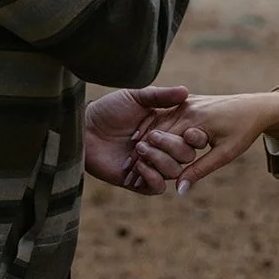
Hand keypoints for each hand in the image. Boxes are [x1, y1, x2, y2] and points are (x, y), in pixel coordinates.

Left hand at [85, 87, 208, 194]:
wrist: (85, 128)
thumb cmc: (109, 109)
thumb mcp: (136, 97)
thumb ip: (160, 96)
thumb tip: (185, 91)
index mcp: (167, 128)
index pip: (191, 136)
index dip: (193, 135)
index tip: (188, 130)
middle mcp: (163, 148)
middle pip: (186, 156)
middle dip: (172, 146)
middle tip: (152, 137)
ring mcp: (151, 165)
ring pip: (174, 172)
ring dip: (160, 160)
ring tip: (139, 148)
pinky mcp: (138, 181)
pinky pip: (157, 188)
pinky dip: (152, 177)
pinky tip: (137, 165)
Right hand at [131, 90, 278, 193]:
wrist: (256, 106)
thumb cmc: (243, 131)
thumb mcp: (225, 153)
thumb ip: (200, 170)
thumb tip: (179, 190)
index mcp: (194, 121)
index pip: (161, 141)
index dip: (147, 158)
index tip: (132, 174)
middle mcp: (186, 109)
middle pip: (155, 131)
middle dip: (140, 150)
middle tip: (124, 169)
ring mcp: (186, 103)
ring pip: (157, 121)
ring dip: (142, 138)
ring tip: (128, 156)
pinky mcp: (188, 102)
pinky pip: (165, 114)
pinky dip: (152, 126)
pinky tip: (141, 138)